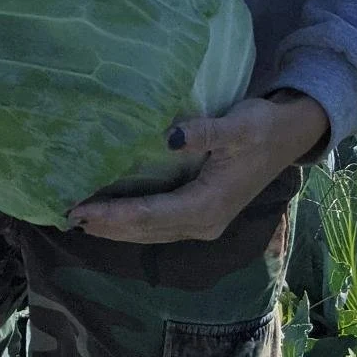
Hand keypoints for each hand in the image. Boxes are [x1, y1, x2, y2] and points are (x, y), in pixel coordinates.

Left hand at [67, 91, 328, 243]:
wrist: (289, 136)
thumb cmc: (261, 127)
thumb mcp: (238, 125)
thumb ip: (205, 132)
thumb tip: (168, 136)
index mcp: (208, 206)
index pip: (150, 214)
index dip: (114, 214)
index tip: (81, 210)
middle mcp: (203, 222)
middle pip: (146, 230)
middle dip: (107, 226)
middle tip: (67, 217)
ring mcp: (202, 221)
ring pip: (151, 231)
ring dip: (117, 227)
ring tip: (81, 219)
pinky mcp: (201, 212)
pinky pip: (159, 223)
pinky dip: (133, 221)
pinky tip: (114, 214)